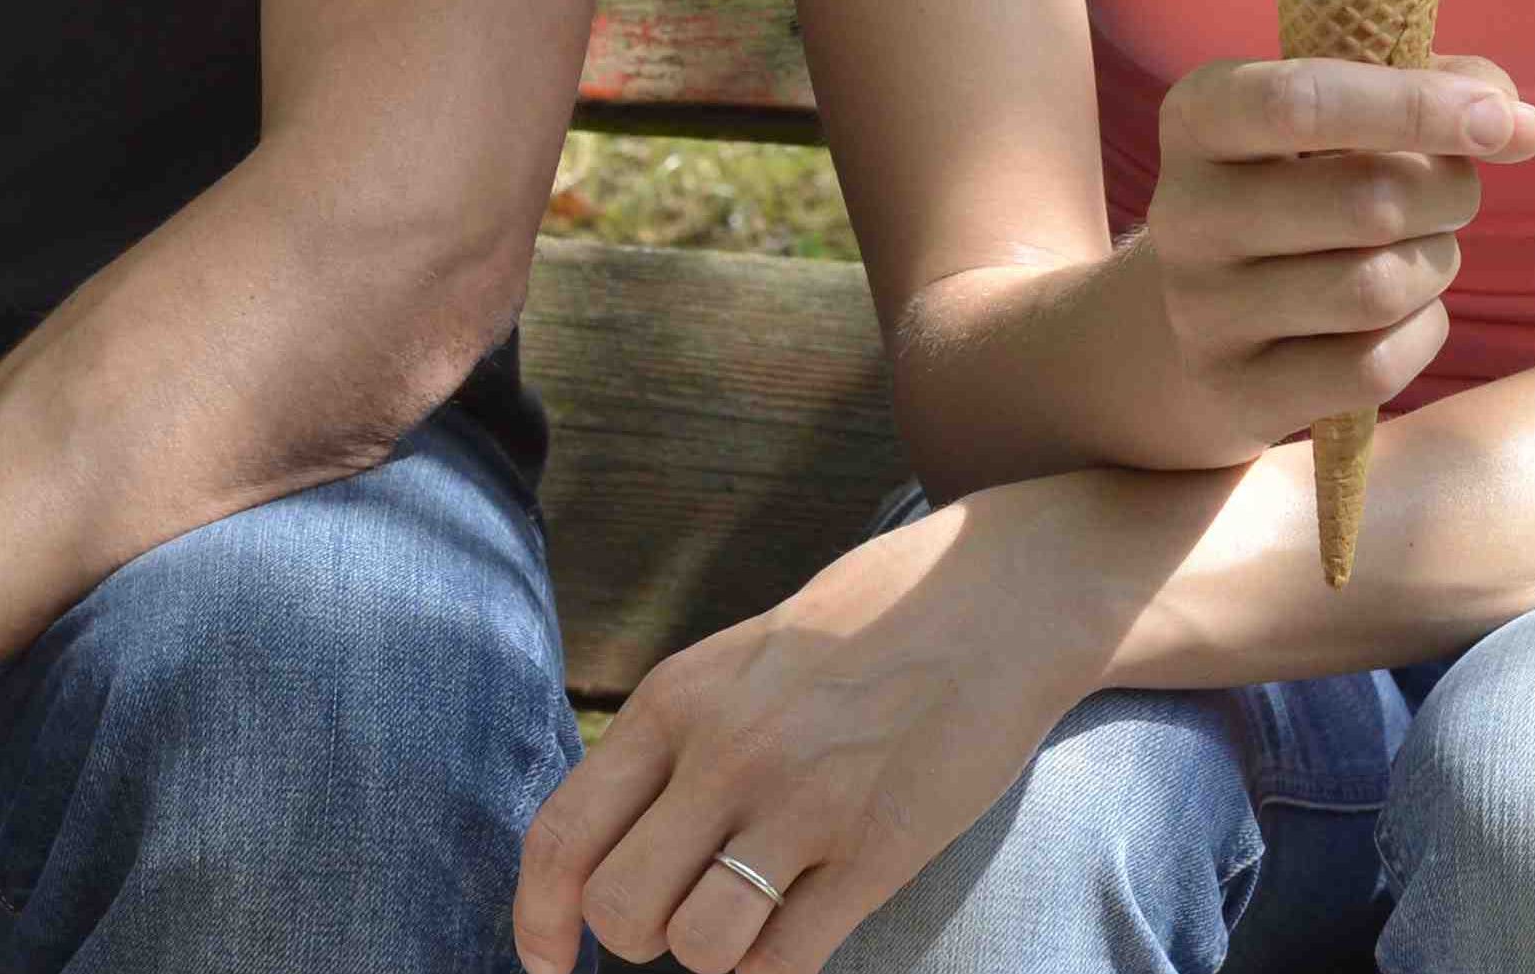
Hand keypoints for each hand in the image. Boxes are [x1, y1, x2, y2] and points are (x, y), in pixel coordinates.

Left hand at [516, 492, 1110, 973]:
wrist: (997, 598)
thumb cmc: (863, 630)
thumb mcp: (738, 659)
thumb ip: (674, 741)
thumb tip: (607, 844)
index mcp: (675, 699)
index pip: (563, 834)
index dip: (537, 917)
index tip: (546, 960)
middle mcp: (725, 752)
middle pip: (620, 908)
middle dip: (641, 935)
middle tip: (686, 910)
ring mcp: (802, 804)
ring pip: (697, 947)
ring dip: (716, 952)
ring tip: (755, 912)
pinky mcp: (877, 850)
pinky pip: (784, 963)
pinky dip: (778, 965)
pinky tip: (805, 921)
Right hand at [1115, 53, 1534, 465]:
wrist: (1187, 327)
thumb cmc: (1290, 192)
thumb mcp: (1330, 122)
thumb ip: (1427, 89)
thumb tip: (1522, 125)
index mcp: (1200, 117)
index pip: (1303, 100)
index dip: (1417, 106)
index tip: (1501, 118)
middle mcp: (1184, 211)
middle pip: (1369, 202)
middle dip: (1449, 193)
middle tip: (1453, 193)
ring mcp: (1203, 310)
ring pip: (1378, 289)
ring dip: (1435, 266)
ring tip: (1420, 254)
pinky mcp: (1236, 392)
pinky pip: (1373, 366)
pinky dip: (1420, 335)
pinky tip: (1401, 318)